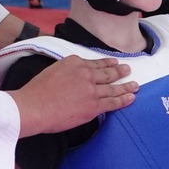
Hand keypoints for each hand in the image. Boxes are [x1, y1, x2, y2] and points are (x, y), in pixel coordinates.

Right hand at [11, 54, 135, 135]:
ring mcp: (92, 90)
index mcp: (74, 62)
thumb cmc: (36, 92)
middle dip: (120, 71)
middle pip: (107, 73)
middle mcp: (86, 73)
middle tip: (128, 70)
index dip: (107, 63)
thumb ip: (67, 71)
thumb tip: (74, 77)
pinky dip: (124, 100)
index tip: (114, 63)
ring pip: (113, 87)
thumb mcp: (53, 70)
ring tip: (135, 85)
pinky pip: (113, 102)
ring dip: (126, 86)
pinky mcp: (94, 106)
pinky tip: (131, 98)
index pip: (95, 63)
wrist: (34, 106)